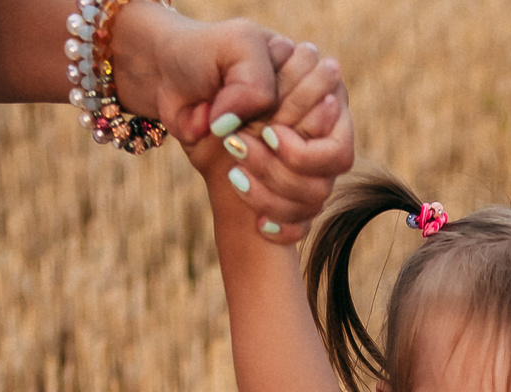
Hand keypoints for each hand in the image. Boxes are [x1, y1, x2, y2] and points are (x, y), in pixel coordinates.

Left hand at [116, 9, 353, 241]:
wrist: (174, 81)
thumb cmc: (207, 56)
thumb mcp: (235, 46)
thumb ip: (258, 78)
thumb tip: (267, 132)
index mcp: (324, 94)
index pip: (336, 144)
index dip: (301, 148)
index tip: (266, 133)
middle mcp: (320, 132)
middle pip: (326, 178)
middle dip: (279, 172)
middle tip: (236, 147)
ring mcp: (306, 164)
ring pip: (313, 202)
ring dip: (271, 197)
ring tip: (234, 174)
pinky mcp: (285, 189)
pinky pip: (300, 225)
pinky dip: (281, 227)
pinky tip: (258, 221)